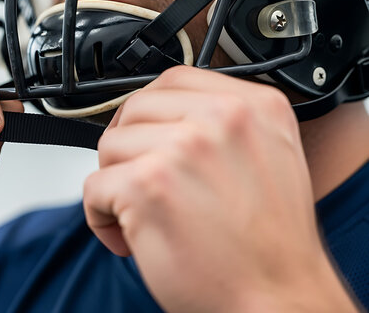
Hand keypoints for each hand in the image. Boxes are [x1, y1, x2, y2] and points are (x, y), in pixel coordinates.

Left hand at [83, 67, 357, 311]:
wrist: (279, 299)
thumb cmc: (270, 244)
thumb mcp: (267, 157)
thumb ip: (221, 126)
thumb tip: (165, 116)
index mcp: (253, 106)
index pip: (173, 80)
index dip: (148, 112)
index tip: (144, 137)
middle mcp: (220, 120)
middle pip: (134, 110)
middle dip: (128, 150)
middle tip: (142, 184)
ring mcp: (181, 150)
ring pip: (109, 147)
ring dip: (116, 184)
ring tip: (144, 216)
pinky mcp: (146, 186)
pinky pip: (93, 188)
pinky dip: (101, 218)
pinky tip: (132, 238)